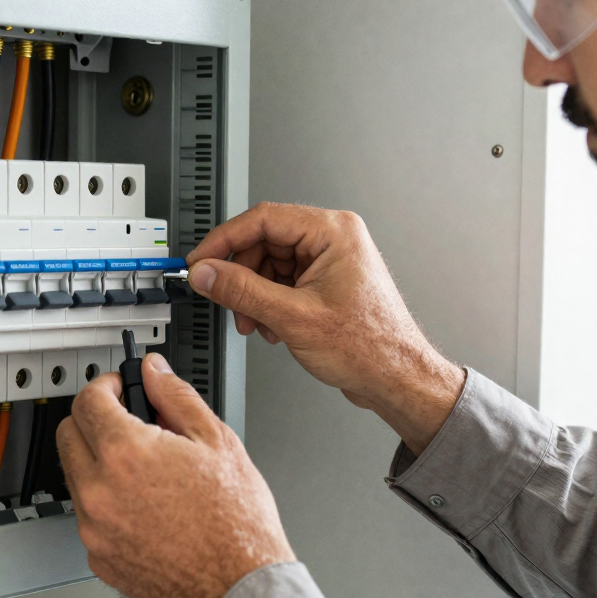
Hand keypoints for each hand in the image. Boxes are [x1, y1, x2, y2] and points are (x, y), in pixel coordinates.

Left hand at [56, 353, 292, 597]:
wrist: (240, 588)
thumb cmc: (237, 524)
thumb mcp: (217, 442)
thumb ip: (176, 398)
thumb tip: (156, 372)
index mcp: (126, 454)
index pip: (88, 400)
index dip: (105, 386)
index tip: (118, 388)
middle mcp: (99, 491)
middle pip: (68, 434)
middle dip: (93, 421)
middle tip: (127, 423)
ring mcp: (94, 529)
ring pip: (75, 477)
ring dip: (99, 464)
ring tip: (147, 473)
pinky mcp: (98, 558)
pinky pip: (89, 518)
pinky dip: (108, 506)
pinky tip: (146, 509)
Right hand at [187, 202, 463, 454]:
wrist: (396, 379)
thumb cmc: (370, 347)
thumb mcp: (292, 317)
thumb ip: (242, 291)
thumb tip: (207, 273)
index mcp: (333, 232)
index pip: (262, 219)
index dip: (224, 240)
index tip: (200, 260)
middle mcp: (334, 240)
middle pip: (264, 242)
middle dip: (240, 275)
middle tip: (221, 296)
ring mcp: (330, 262)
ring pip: (270, 265)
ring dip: (252, 294)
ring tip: (252, 322)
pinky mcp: (326, 284)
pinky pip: (283, 282)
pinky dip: (268, 303)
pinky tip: (270, 327)